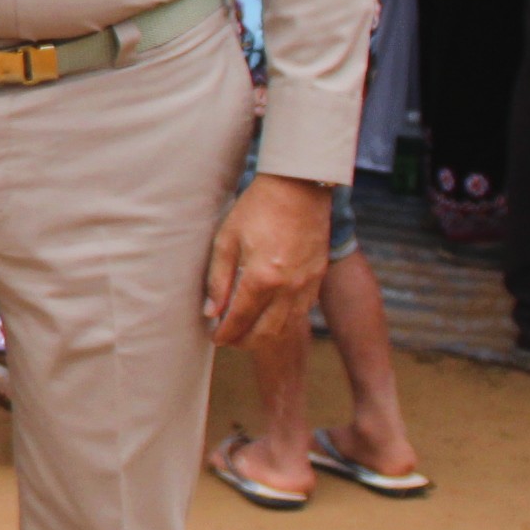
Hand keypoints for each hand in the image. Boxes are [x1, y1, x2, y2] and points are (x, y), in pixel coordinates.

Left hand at [205, 170, 330, 349]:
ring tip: (246, 330)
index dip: (225, 334)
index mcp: (262, 279)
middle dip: (244, 341)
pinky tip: (271, 313)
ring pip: (286, 326)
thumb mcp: (226, 240)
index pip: (240, 320)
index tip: (215, 337)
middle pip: (265, 333)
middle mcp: (288, 288)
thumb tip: (211, 312)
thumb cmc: (257, 209)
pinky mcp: (318, 278)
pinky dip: (285, 320)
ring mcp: (307, 285)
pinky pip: (302, 311)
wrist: (298, 188)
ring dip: (265, 335)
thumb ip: (218, 280)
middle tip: (228, 338)